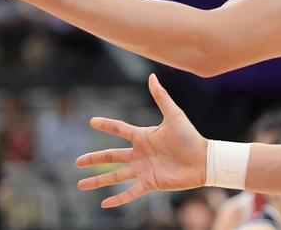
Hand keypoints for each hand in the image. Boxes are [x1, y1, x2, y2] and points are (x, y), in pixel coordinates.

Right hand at [76, 74, 207, 207]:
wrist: (203, 159)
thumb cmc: (190, 136)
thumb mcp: (174, 115)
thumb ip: (161, 97)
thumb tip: (152, 76)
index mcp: (143, 136)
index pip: (119, 129)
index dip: (106, 125)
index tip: (91, 121)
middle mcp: (140, 153)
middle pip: (111, 156)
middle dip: (94, 159)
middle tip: (77, 162)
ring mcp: (143, 169)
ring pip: (115, 176)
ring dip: (98, 181)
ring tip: (80, 185)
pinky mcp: (150, 183)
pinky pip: (131, 192)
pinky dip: (118, 199)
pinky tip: (104, 204)